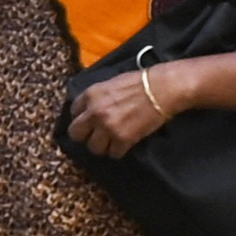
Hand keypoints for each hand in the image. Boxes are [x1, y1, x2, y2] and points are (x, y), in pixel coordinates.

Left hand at [65, 57, 188, 158]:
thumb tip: (90, 108)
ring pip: (93, 147)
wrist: (161, 89)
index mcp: (90, 95)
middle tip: (95, 135)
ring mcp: (107, 127)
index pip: (73, 112)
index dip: (82, 117)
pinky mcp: (122, 139)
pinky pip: (113, 153)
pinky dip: (119, 150)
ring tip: (112, 141)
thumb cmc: (140, 82)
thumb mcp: (111, 83)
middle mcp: (94, 112)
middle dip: (85, 135)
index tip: (90, 120)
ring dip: (102, 146)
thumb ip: (97, 97)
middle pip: (75, 133)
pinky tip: (125, 143)